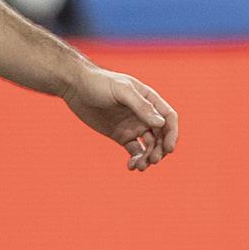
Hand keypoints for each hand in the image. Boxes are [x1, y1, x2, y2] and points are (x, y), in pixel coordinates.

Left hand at [63, 64, 179, 171]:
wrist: (76, 87)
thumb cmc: (100, 83)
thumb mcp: (121, 91)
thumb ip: (141, 106)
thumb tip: (161, 123)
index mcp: (150, 100)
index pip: (169, 118)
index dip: (172, 134)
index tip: (169, 148)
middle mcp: (145, 114)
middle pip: (161, 135)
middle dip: (160, 149)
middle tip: (152, 160)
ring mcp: (134, 126)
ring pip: (149, 146)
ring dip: (148, 157)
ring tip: (139, 166)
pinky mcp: (121, 136)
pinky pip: (134, 150)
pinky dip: (136, 159)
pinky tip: (131, 166)